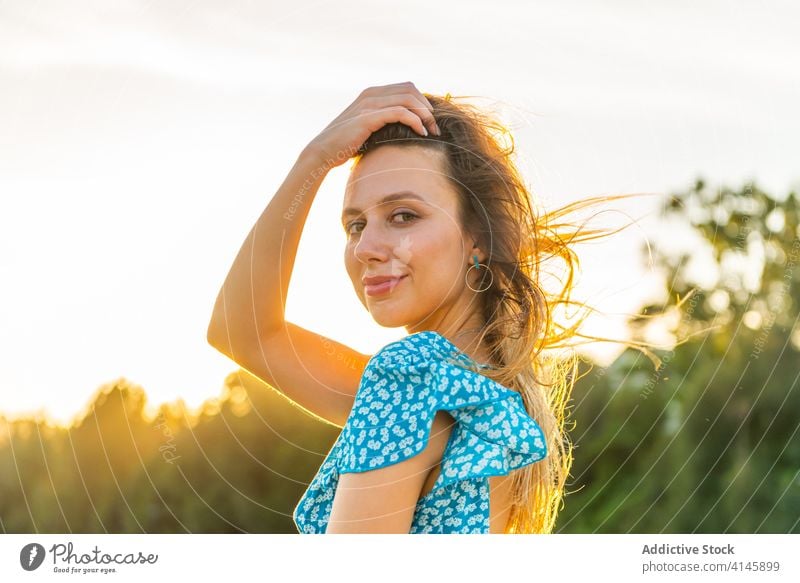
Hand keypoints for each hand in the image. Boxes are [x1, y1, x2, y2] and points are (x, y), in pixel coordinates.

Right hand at [303, 81, 440, 169]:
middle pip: (411, 90)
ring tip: (432, 131)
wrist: (322, 152)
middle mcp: (371, 94)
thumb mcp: (367, 129)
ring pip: (408, 99)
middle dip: (427, 107)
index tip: (431, 121)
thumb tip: (405, 130)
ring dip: (425, 115)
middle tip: (436, 127)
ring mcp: (369, 104)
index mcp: (372, 93)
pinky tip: (421, 133)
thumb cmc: (345, 145)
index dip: (423, 101)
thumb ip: (382, 122)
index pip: (407, 88)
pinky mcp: (368, 117)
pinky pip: (400, 113)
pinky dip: (416, 121)